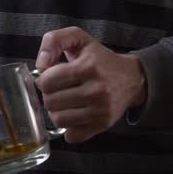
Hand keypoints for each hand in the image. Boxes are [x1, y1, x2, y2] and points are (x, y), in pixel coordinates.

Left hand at [35, 27, 146, 142]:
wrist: (131, 78)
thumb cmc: (100, 59)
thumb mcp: (79, 38)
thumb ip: (54, 40)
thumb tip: (40, 64)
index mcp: (87, 67)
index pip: (46, 81)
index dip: (45, 79)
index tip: (52, 77)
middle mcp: (95, 90)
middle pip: (50, 102)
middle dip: (50, 95)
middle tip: (59, 89)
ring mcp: (100, 110)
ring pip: (58, 120)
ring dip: (57, 111)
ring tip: (65, 102)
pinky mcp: (102, 124)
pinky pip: (72, 135)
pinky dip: (69, 127)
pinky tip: (74, 115)